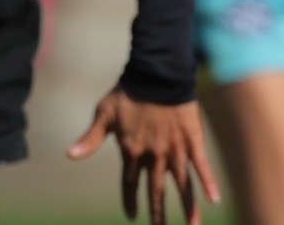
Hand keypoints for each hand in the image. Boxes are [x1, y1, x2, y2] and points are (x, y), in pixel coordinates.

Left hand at [67, 87, 219, 224]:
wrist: (156, 73)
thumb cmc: (128, 92)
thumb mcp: (104, 114)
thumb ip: (90, 138)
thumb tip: (69, 156)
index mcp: (131, 151)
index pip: (130, 183)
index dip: (130, 200)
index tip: (132, 216)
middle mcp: (153, 155)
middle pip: (156, 191)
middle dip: (158, 214)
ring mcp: (175, 149)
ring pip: (182, 184)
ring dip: (188, 207)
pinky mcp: (192, 140)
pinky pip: (201, 165)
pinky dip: (208, 182)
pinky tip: (215, 199)